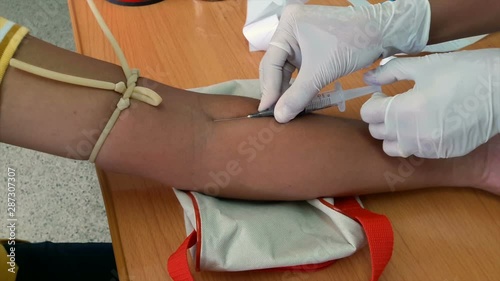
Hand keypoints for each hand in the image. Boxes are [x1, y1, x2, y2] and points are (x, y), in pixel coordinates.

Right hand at [258, 0, 430, 122]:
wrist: (383, 33)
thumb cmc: (354, 42)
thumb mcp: (321, 71)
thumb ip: (297, 96)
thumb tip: (279, 116)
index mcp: (288, 24)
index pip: (271, 62)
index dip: (269, 89)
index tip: (267, 110)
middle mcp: (290, 28)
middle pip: (276, 66)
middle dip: (277, 90)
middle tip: (275, 113)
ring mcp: (300, 36)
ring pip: (287, 69)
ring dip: (288, 90)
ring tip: (286, 110)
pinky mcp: (310, 45)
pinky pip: (298, 68)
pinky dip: (299, 84)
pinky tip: (297, 100)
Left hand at [361, 49, 499, 157]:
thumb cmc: (464, 72)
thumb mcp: (424, 65)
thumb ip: (391, 71)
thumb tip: (368, 77)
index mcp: (405, 110)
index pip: (368, 114)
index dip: (372, 102)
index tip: (380, 95)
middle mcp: (413, 134)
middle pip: (377, 132)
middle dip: (380, 118)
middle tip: (392, 105)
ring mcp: (429, 147)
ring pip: (394, 147)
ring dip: (393, 134)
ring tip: (405, 118)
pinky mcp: (443, 153)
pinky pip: (417, 151)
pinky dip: (414, 141)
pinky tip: (426, 125)